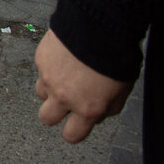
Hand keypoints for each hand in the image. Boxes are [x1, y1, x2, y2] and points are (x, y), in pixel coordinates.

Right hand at [34, 28, 133, 143]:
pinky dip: (50, 66)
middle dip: (54, 113)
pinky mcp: (41, 60)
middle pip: (46, 118)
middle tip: (64, 102)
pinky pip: (42, 69)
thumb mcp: (122, 90)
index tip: (75, 126)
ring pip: (41, 93)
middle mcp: (64, 97)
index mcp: (87, 109)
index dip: (73, 132)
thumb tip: (97, 111)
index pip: (71, 135)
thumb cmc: (116, 58)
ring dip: (50, 88)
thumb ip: (107, 107)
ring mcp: (49, 78)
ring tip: (65, 75)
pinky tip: (64, 57)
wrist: (99, 28)